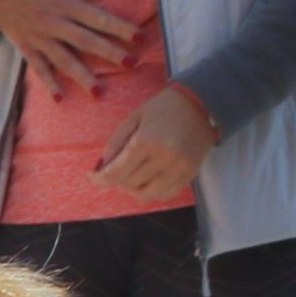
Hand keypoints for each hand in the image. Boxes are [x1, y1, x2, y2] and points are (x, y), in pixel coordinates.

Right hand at [0, 0, 135, 94]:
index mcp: (67, 4)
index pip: (99, 19)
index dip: (120, 28)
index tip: (139, 38)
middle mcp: (54, 24)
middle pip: (86, 42)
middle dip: (109, 53)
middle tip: (130, 64)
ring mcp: (40, 39)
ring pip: (64, 60)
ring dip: (82, 76)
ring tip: (98, 92)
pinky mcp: (27, 48)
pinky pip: (39, 68)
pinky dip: (48, 83)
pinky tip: (59, 97)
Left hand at [94, 85, 217, 203]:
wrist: (202, 102)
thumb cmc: (164, 108)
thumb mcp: (133, 119)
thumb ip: (115, 145)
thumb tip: (101, 169)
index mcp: (146, 142)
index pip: (115, 174)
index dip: (99, 179)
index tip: (93, 177)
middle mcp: (164, 158)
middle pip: (128, 184)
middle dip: (117, 179)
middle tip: (116, 169)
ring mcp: (179, 168)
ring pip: (146, 194)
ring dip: (133, 189)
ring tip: (132, 175)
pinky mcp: (190, 173)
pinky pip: (166, 194)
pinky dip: (152, 192)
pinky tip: (148, 180)